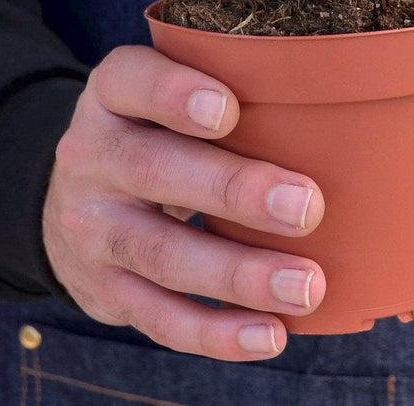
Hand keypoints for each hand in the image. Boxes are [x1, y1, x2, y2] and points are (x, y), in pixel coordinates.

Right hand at [43, 44, 326, 359]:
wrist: (72, 201)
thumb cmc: (156, 132)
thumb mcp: (165, 95)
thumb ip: (227, 87)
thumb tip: (341, 100)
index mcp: (111, 96)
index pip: (128, 80)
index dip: (173, 93)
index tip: (229, 110)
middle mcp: (91, 157)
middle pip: (153, 170)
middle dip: (233, 190)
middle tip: (306, 206)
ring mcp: (91, 229)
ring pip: (161, 253)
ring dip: (238, 274)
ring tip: (306, 285)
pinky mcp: (103, 290)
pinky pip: (158, 318)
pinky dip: (216, 333)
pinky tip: (271, 334)